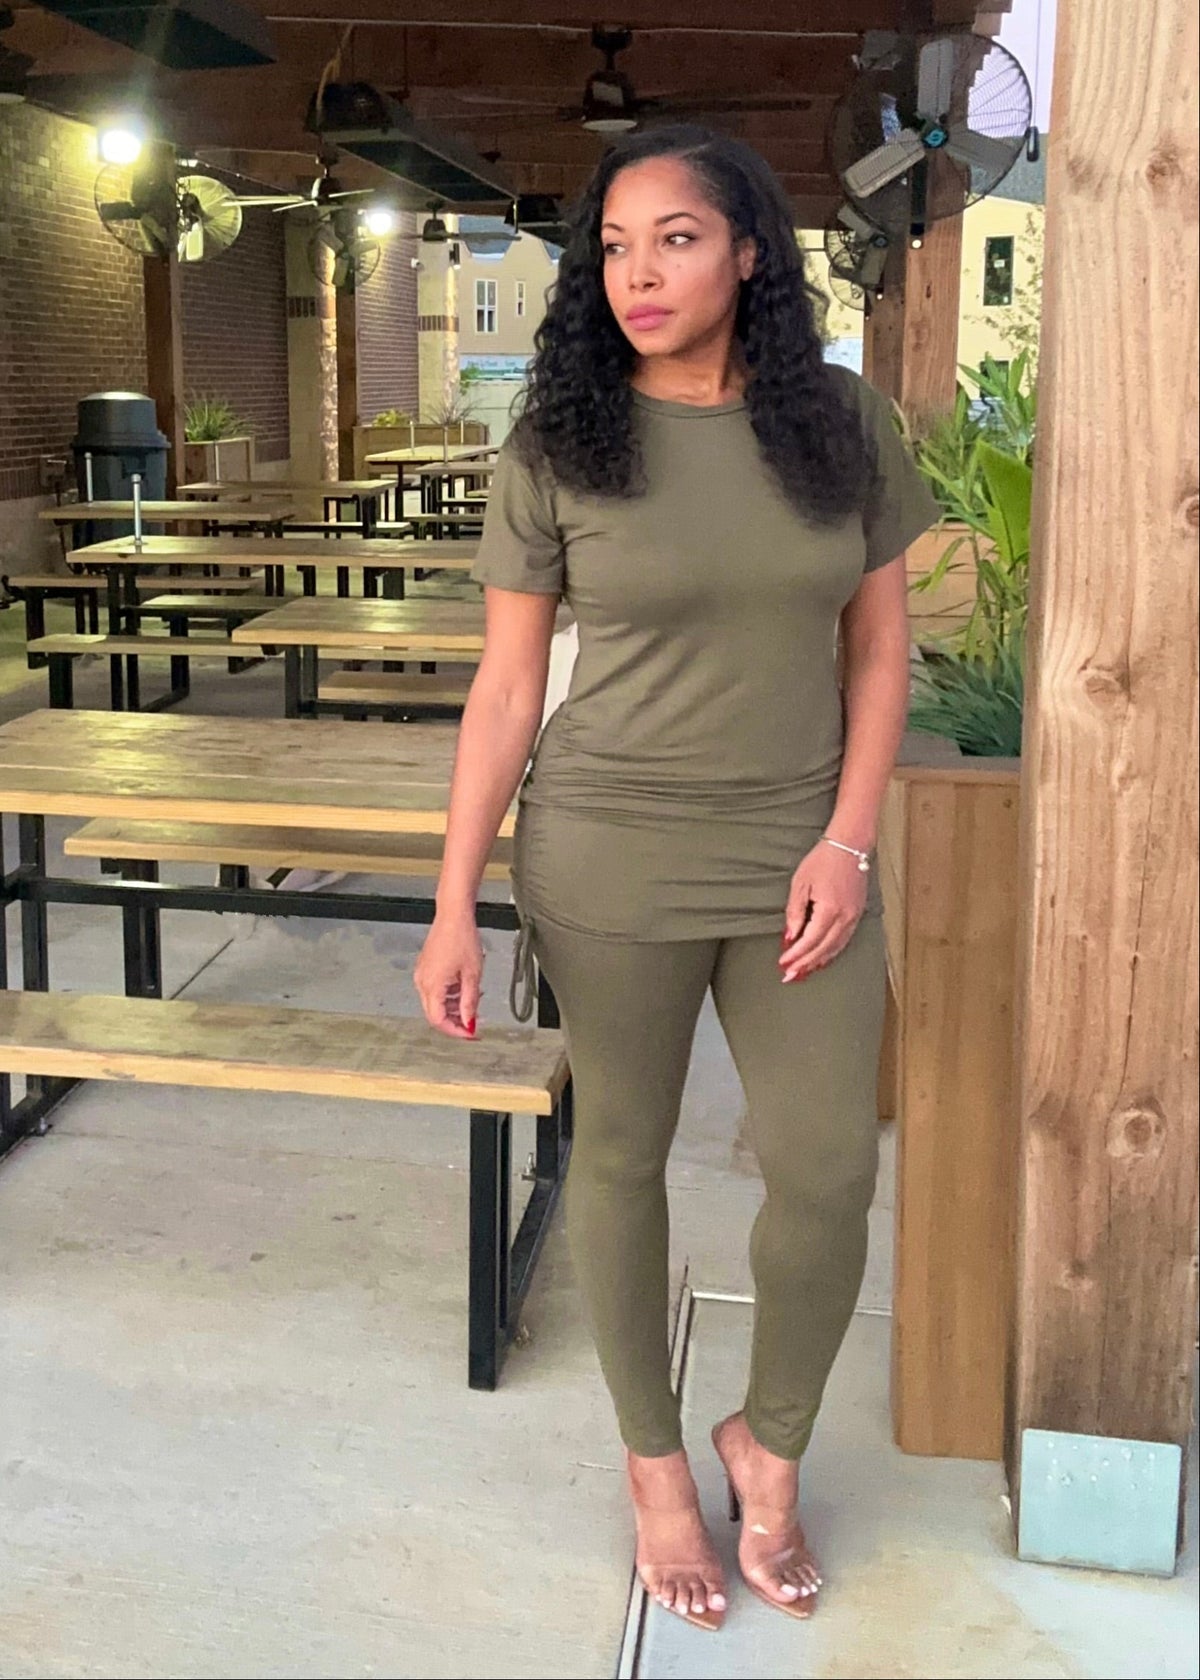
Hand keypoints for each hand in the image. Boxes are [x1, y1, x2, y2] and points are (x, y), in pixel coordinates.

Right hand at [415, 909, 482, 1037]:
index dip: (455, 1031)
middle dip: (455, 1021)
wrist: (453, 915)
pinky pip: (435, 990)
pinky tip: (464, 989)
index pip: (438, 1020)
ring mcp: (422, 974)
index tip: (471, 1034)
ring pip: (435, 1002)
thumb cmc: (462, 938)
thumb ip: (470, 1001)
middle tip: (474, 1023)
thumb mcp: (472, 974)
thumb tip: (469, 1022)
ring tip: (474, 1002)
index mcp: (432, 986)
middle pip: (435, 1014)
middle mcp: (422, 982)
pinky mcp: (425, 968)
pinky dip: (449, 995)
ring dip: (453, 1008)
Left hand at [779, 839, 868, 982]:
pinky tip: (822, 959)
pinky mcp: (857, 914)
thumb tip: (789, 937)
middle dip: (805, 964)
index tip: (783, 964)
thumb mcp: (800, 884)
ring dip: (818, 962)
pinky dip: (832, 952)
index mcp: (830, 910)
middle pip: (823, 949)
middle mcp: (845, 917)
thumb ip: (795, 912)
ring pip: (835, 948)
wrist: (849, 846)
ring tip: (803, 972)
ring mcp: (854, 917)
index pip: (810, 941)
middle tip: (790, 976)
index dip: (796, 955)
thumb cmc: (823, 860)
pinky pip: (844, 940)